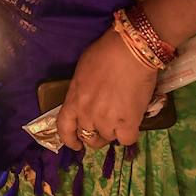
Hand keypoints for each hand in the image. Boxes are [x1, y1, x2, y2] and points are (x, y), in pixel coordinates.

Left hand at [54, 28, 159, 150]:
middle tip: (105, 126)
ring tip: (121, 117)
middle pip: (88, 137)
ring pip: (108, 138)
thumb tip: (85, 100)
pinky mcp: (128, 123)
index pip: (64, 127)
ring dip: (113, 131)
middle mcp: (87, 114)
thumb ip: (80, 92)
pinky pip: (126, 140)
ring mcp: (107, 120)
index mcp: (74, 99)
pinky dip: (128, 134)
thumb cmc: (104, 54)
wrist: (130, 51)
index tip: (75, 144)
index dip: (69, 139)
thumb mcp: (82, 72)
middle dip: (96, 134)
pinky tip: (132, 122)